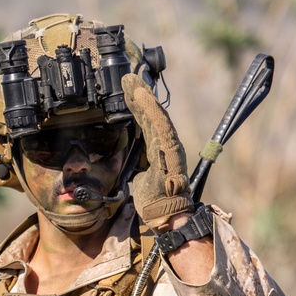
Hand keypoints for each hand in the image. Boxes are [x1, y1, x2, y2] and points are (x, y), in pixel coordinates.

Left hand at [122, 73, 194, 227]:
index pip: (145, 123)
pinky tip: (142, 96)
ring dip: (144, 97)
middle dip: (138, 95)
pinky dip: (151, 109)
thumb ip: (137, 167)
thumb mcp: (139, 179)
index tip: (126, 90)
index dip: (137, 106)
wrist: (166, 217)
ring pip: (156, 116)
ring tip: (133, 82)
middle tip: (127, 78)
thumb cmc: (155, 202)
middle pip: (150, 115)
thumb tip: (131, 166)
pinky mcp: (169, 150)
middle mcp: (165, 144)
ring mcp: (168, 146)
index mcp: (157, 149)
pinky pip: (159, 126)